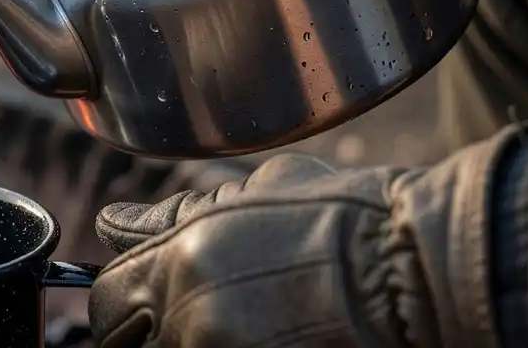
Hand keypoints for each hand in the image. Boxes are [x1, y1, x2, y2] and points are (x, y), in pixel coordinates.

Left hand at [88, 130, 517, 347]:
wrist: (421, 270)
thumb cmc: (347, 221)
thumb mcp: (255, 193)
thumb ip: (176, 213)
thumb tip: (114, 221)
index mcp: (181, 259)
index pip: (105, 296)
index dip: (119, 299)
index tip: (136, 300)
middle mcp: (191, 317)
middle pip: (123, 342)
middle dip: (141, 331)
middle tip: (180, 318)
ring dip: (186, 341)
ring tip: (235, 323)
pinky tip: (259, 336)